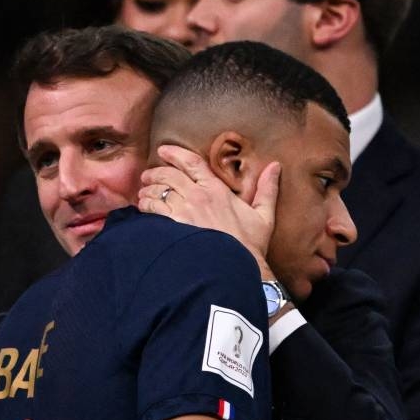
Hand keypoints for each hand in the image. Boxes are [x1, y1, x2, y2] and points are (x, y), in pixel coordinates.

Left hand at [138, 145, 280, 275]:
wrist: (234, 269)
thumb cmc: (249, 246)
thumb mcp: (264, 216)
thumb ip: (267, 190)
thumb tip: (275, 166)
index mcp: (217, 190)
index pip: (191, 163)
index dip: (174, 153)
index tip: (163, 150)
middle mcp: (198, 197)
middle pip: (169, 175)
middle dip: (155, 173)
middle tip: (147, 176)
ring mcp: (184, 212)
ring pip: (158, 192)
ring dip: (148, 191)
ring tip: (143, 194)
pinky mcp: (173, 228)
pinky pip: (153, 210)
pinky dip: (146, 206)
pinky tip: (143, 208)